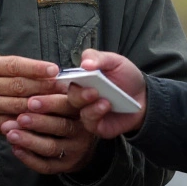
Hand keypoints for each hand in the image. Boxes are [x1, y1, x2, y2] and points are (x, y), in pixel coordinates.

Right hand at [0, 53, 59, 136]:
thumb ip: (1, 64)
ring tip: (59, 102)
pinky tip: (43, 118)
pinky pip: (12, 122)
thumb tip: (34, 67)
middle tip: (64, 86)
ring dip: (42, 104)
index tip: (54, 69)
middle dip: (45, 86)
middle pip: (20, 85)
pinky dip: (29, 120)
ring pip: (19, 105)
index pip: (13, 65)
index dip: (36, 67)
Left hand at [0, 94, 97, 173]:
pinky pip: (46, 165)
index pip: (71, 105)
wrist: (77, 143)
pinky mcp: (65, 166)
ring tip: (10, 132)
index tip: (32, 101)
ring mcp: (75, 150)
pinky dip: (29, 157)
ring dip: (29, 140)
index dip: (52, 103)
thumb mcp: (65, 97)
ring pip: (51, 146)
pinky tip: (15, 148)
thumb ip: (57, 88)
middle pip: (61, 126)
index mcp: (82, 109)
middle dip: (38, 122)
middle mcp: (83, 131)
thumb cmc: (64, 112)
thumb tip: (41, 74)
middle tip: (19, 117)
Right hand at [30, 49, 146, 138]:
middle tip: (58, 98)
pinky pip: (90, 122)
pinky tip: (105, 104)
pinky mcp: (97, 127)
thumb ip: (99, 58)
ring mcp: (86, 113)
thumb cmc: (126, 77)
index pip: (57, 83)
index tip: (40, 82)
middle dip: (58, 99)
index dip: (47, 84)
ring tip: (97, 94)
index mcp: (78, 81)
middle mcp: (78, 98)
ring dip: (84, 101)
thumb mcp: (114, 61)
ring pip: (75, 110)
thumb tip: (84, 62)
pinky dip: (96, 112)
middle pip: (62, 98)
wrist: (145, 97)